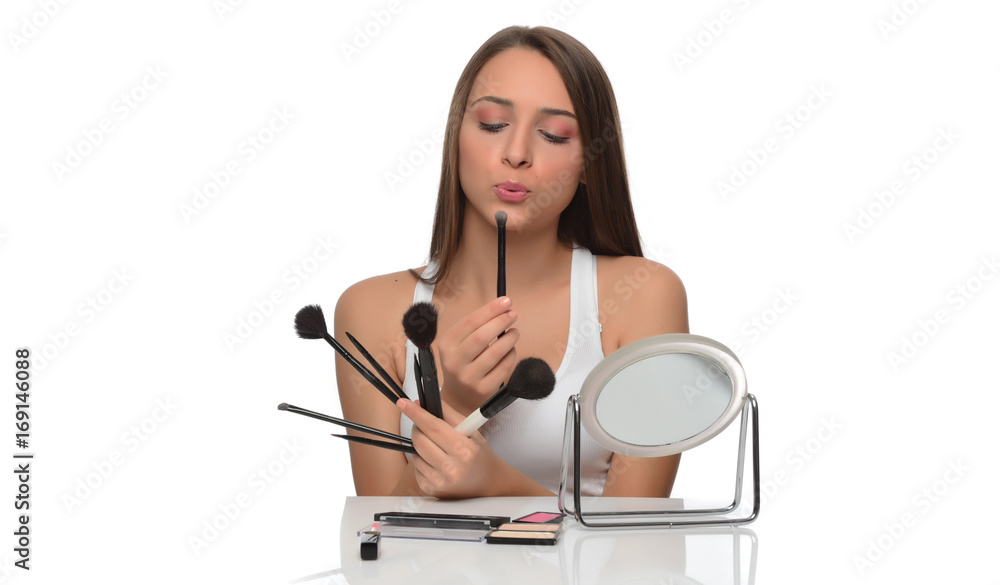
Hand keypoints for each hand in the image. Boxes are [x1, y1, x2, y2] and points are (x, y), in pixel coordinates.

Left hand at [397, 398, 503, 498]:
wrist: (486, 484)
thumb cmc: (478, 455)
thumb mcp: (472, 432)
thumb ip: (450, 415)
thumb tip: (424, 404)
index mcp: (464, 450)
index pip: (434, 427)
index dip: (416, 413)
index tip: (403, 403)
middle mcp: (451, 468)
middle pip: (420, 439)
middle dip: (418, 427)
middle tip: (425, 425)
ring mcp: (439, 481)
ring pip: (415, 453)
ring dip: (421, 445)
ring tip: (437, 447)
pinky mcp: (430, 489)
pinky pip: (415, 467)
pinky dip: (422, 460)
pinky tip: (435, 462)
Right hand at [436, 296, 519, 414]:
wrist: (458, 395)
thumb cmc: (462, 361)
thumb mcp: (457, 344)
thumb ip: (475, 326)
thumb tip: (502, 307)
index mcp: (446, 345)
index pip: (470, 322)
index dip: (490, 310)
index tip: (506, 301)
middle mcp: (454, 361)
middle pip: (482, 336)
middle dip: (501, 322)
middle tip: (513, 314)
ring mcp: (469, 377)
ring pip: (495, 352)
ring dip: (510, 338)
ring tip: (515, 332)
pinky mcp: (483, 389)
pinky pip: (503, 367)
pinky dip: (511, 355)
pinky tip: (511, 349)